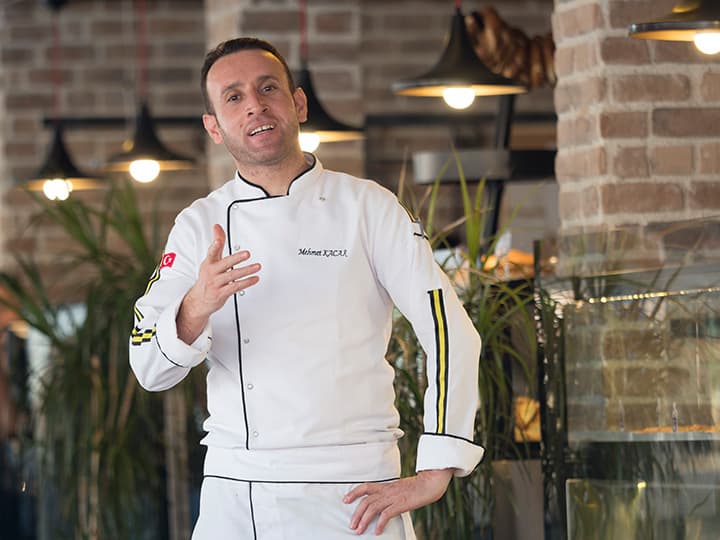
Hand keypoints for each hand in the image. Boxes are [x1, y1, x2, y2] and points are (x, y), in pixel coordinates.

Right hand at [177, 224, 259, 343]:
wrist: (199, 300)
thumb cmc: (207, 278)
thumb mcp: (210, 260)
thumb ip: (217, 244)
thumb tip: (217, 227)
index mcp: (209, 263)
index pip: (212, 252)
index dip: (215, 246)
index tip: (219, 240)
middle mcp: (212, 272)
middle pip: (225, 264)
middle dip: (236, 258)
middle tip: (247, 254)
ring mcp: (216, 283)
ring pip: (233, 276)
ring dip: (246, 271)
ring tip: (257, 266)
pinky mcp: (221, 293)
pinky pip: (235, 287)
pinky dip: (246, 283)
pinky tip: (255, 278)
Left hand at [344, 469, 453, 534]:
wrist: (429, 483)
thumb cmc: (416, 486)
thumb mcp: (399, 487)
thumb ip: (390, 492)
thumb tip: (383, 500)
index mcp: (386, 486)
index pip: (365, 487)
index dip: (354, 493)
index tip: (345, 500)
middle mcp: (386, 491)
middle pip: (366, 501)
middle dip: (356, 514)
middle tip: (351, 525)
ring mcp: (393, 497)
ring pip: (373, 508)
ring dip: (364, 520)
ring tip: (359, 530)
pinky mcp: (400, 504)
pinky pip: (386, 514)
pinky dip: (380, 523)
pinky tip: (376, 531)